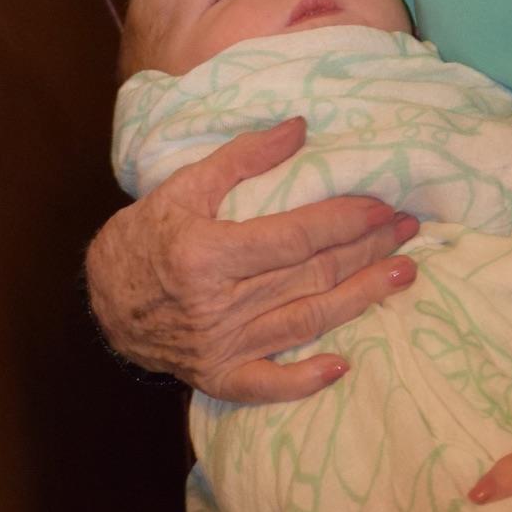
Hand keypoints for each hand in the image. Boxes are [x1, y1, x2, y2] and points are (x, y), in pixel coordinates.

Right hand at [86, 117, 418, 401]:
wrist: (102, 300)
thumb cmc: (147, 234)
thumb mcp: (185, 184)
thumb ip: (243, 156)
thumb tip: (300, 127)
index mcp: (207, 254)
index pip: (294, 236)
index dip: (344, 220)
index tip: (383, 205)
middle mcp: (217, 305)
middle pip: (309, 275)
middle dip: (367, 249)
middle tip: (410, 229)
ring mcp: (219, 347)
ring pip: (304, 321)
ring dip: (360, 298)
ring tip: (404, 275)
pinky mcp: (217, 376)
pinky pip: (267, 384)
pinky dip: (305, 380)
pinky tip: (343, 366)